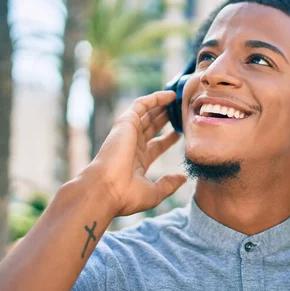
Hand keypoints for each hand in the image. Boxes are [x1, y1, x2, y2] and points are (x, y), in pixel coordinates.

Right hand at [82, 91, 186, 216]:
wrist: (106, 189)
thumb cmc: (126, 195)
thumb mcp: (154, 192)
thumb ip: (169, 184)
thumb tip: (183, 178)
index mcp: (137, 162)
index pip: (155, 146)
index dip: (168, 139)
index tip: (180, 133)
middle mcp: (132, 146)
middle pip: (151, 128)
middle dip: (164, 120)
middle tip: (180, 112)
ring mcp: (128, 133)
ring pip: (147, 114)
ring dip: (162, 106)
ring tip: (178, 99)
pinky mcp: (126, 122)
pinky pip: (141, 104)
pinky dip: (155, 98)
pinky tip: (170, 95)